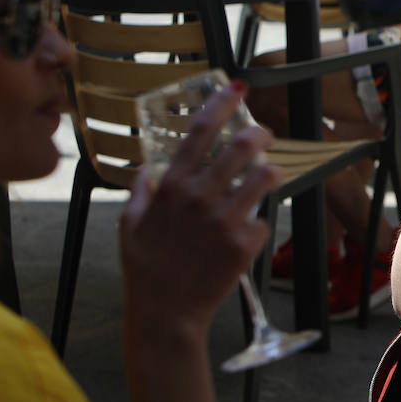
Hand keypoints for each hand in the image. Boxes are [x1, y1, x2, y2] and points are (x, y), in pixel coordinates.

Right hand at [119, 82, 280, 328]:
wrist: (166, 313)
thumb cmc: (146, 270)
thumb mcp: (129, 226)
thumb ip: (139, 192)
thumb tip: (146, 169)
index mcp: (172, 187)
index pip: (200, 131)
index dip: (222, 104)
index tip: (238, 88)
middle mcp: (200, 197)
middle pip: (243, 146)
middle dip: (261, 134)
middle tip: (265, 136)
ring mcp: (224, 219)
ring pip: (265, 177)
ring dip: (271, 172)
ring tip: (268, 177)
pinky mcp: (244, 243)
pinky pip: (262, 220)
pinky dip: (257, 224)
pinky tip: (246, 234)